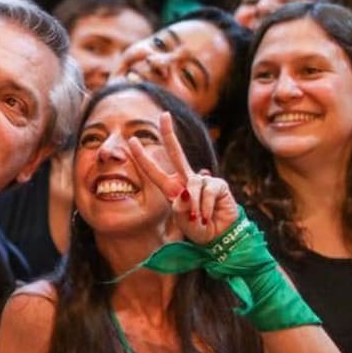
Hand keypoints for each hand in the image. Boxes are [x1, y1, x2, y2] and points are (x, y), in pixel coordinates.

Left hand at [128, 111, 239, 242]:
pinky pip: (208, 192)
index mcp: (172, 189)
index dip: (143, 157)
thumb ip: (180, 210)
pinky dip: (206, 207)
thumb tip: (184, 193)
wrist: (219, 237)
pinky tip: (208, 216)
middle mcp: (186, 181)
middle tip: (164, 114)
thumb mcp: (184, 222)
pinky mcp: (218, 184)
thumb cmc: (198, 229)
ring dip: (195, 206)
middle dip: (169, 133)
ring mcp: (202, 180)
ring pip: (193, 186)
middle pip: (176, 152)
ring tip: (199, 219)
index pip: (154, 170)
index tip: (132, 140)